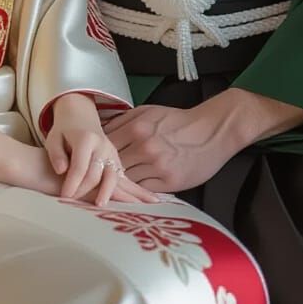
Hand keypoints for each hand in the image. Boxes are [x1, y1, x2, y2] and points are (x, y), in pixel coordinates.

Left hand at [45, 92, 129, 205]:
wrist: (80, 116)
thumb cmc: (64, 130)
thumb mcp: (53, 138)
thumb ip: (56, 154)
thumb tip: (61, 171)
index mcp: (85, 138)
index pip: (79, 166)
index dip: (72, 184)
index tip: (63, 196)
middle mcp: (102, 145)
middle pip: (95, 174)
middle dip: (84, 191)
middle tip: (72, 202)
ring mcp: (111, 151)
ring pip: (112, 176)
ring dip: (106, 192)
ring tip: (99, 206)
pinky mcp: (116, 157)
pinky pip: (118, 175)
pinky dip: (115, 188)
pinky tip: (112, 200)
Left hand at [104, 89, 302, 191]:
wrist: (212, 130)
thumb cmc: (178, 120)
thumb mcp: (149, 111)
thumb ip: (123, 120)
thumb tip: (100, 130)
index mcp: (136, 127)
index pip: (105, 145)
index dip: (97, 154)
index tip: (90, 160)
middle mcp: (144, 146)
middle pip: (113, 165)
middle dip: (103, 172)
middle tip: (92, 180)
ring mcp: (157, 165)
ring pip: (127, 180)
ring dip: (119, 184)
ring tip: (108, 189)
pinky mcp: (169, 181)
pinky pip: (144, 189)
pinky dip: (137, 191)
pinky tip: (131, 192)